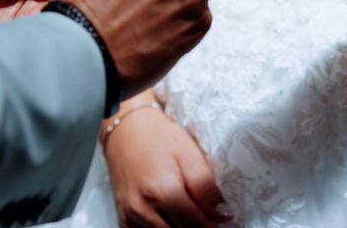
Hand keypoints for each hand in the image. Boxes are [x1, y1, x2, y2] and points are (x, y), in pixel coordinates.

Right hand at [104, 106, 232, 227]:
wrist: (126, 128)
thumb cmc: (158, 136)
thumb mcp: (189, 153)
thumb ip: (206, 186)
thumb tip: (222, 213)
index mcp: (162, 191)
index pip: (197, 224)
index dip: (214, 223)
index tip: (224, 218)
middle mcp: (143, 208)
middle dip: (198, 226)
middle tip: (208, 215)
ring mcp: (130, 215)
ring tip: (190, 212)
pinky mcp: (123, 217)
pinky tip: (171, 217)